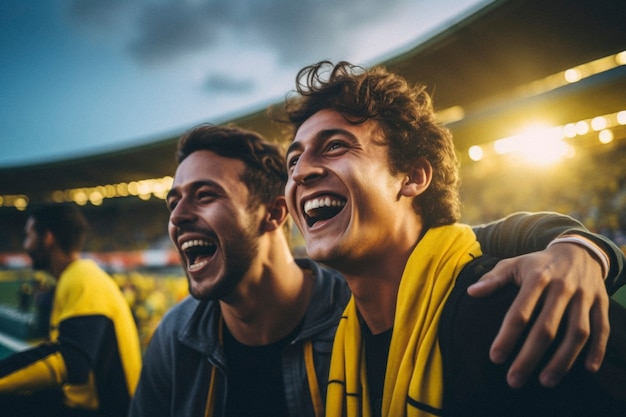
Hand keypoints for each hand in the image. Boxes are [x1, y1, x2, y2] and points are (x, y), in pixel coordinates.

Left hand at [467, 242, 608, 388]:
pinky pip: (602, 328)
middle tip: (514, 380)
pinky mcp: (601, 303)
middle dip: (529, 356)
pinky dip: (598, 349)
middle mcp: (562, 287)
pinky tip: (588, 369)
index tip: (495, 358)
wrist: (578, 250)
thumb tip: (471, 292)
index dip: (507, 336)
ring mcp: (584, 296)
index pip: (520, 312)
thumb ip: (493, 279)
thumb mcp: (514, 264)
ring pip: (577, 332)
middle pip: (546, 328)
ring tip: (545, 381)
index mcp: (537, 277)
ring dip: (563, 360)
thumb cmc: (538, 263)